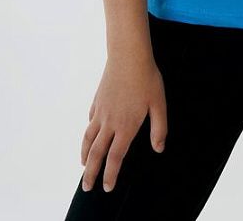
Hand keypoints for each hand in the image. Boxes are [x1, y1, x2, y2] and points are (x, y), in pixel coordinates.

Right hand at [80, 53, 167, 192]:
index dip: (110, 175)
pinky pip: (90, 121)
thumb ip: (159, 128)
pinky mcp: (97, 100)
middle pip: (96, 153)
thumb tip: (158, 149)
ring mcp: (101, 111)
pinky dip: (88, 133)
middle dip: (91, 173)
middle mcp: (110, 122)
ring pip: (88, 138)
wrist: (128, 55)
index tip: (107, 187)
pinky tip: (89, 135)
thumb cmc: (147, 78)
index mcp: (125, 126)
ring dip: (85, 155)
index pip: (115, 158)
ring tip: (83, 166)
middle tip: (87, 187)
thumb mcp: (159, 104)